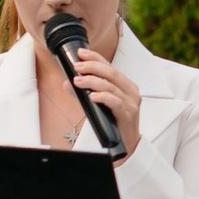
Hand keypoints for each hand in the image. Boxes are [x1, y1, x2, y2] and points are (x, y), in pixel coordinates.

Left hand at [64, 40, 141, 156]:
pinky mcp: (128, 115)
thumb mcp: (98, 104)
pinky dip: (103, 97)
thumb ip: (84, 93)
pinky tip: (92, 96)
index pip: (110, 66)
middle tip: (77, 66)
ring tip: (78, 81)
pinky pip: (115, 102)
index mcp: (125, 85)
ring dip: (93, 82)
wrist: (126, 145)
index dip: (95, 58)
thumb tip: (67, 83)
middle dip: (92, 67)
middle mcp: (130, 91)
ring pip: (111, 86)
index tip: (81, 53)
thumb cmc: (114, 123)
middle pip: (111, 73)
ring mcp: (131, 103)